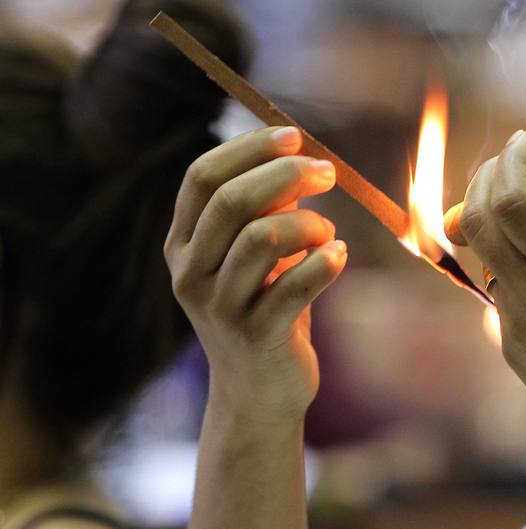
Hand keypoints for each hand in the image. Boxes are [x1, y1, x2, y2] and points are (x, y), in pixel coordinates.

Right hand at [165, 126, 346, 426]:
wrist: (258, 393)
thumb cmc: (264, 309)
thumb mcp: (256, 257)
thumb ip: (266, 210)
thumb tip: (296, 157)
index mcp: (183, 244)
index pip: (202, 177)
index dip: (249, 149)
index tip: (294, 136)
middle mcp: (190, 272)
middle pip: (231, 201)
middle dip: (285, 175)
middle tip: (328, 172)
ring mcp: (220, 307)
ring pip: (261, 239)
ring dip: (308, 223)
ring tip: (328, 234)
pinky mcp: (257, 336)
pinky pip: (294, 287)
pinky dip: (325, 263)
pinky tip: (339, 256)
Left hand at [458, 130, 525, 461]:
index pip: (510, 202)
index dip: (508, 162)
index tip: (523, 141)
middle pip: (478, 221)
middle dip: (487, 180)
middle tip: (513, 163)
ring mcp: (514, 329)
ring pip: (487, 255)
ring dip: (502, 224)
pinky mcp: (510, 349)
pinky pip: (501, 292)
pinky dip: (517, 266)